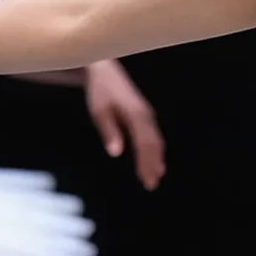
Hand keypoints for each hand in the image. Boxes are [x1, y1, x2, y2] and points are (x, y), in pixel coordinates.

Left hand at [86, 59, 166, 189]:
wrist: (105, 69)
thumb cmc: (100, 91)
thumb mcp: (99, 111)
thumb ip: (109, 131)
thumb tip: (116, 153)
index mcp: (136, 115)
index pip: (144, 145)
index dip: (146, 164)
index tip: (147, 180)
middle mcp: (145, 115)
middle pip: (153, 145)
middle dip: (153, 165)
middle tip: (151, 185)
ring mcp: (146, 113)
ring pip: (156, 140)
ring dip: (156, 159)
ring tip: (156, 176)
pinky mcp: (144, 113)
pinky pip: (153, 134)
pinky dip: (155, 149)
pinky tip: (154, 159)